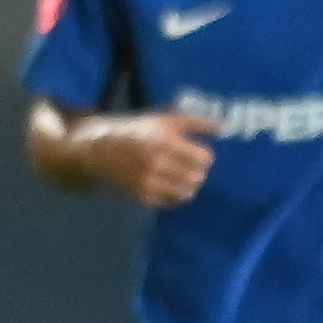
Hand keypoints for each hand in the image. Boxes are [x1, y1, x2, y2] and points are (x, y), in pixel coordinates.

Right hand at [87, 113, 219, 207]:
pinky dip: (176, 196)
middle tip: (191, 167)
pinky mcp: (141, 195)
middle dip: (198, 173)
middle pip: (197, 177)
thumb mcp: (164, 120)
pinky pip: (171, 202)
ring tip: (183, 177)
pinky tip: (171, 186)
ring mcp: (147, 181)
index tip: (198, 154)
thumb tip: (223, 126)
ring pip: (187, 193)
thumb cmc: (138, 132)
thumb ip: (195, 123)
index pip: (204, 159)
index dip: (205, 157)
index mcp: (164, 142)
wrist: (99, 149)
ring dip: (189, 186)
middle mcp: (156, 163)